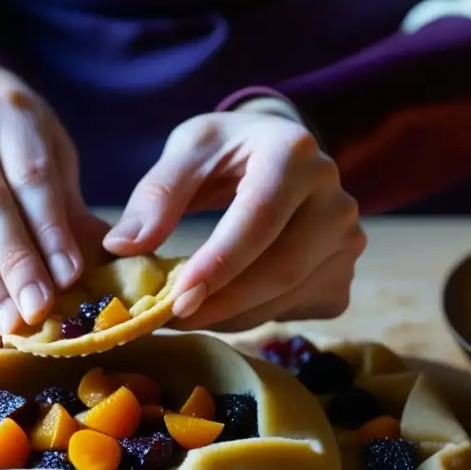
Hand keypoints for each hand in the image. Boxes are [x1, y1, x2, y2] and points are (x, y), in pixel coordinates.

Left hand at [103, 103, 365, 331]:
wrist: (280, 156)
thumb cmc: (228, 151)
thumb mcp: (188, 151)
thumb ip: (157, 194)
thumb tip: (124, 247)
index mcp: (295, 155)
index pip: (259, 219)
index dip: (218, 264)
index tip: (176, 298)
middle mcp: (336, 200)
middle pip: (281, 269)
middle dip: (220, 303)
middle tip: (167, 318)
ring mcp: (347, 243)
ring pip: (285, 299)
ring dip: (228, 317)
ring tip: (184, 312)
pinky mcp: (342, 278)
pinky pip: (292, 312)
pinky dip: (250, 318)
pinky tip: (222, 305)